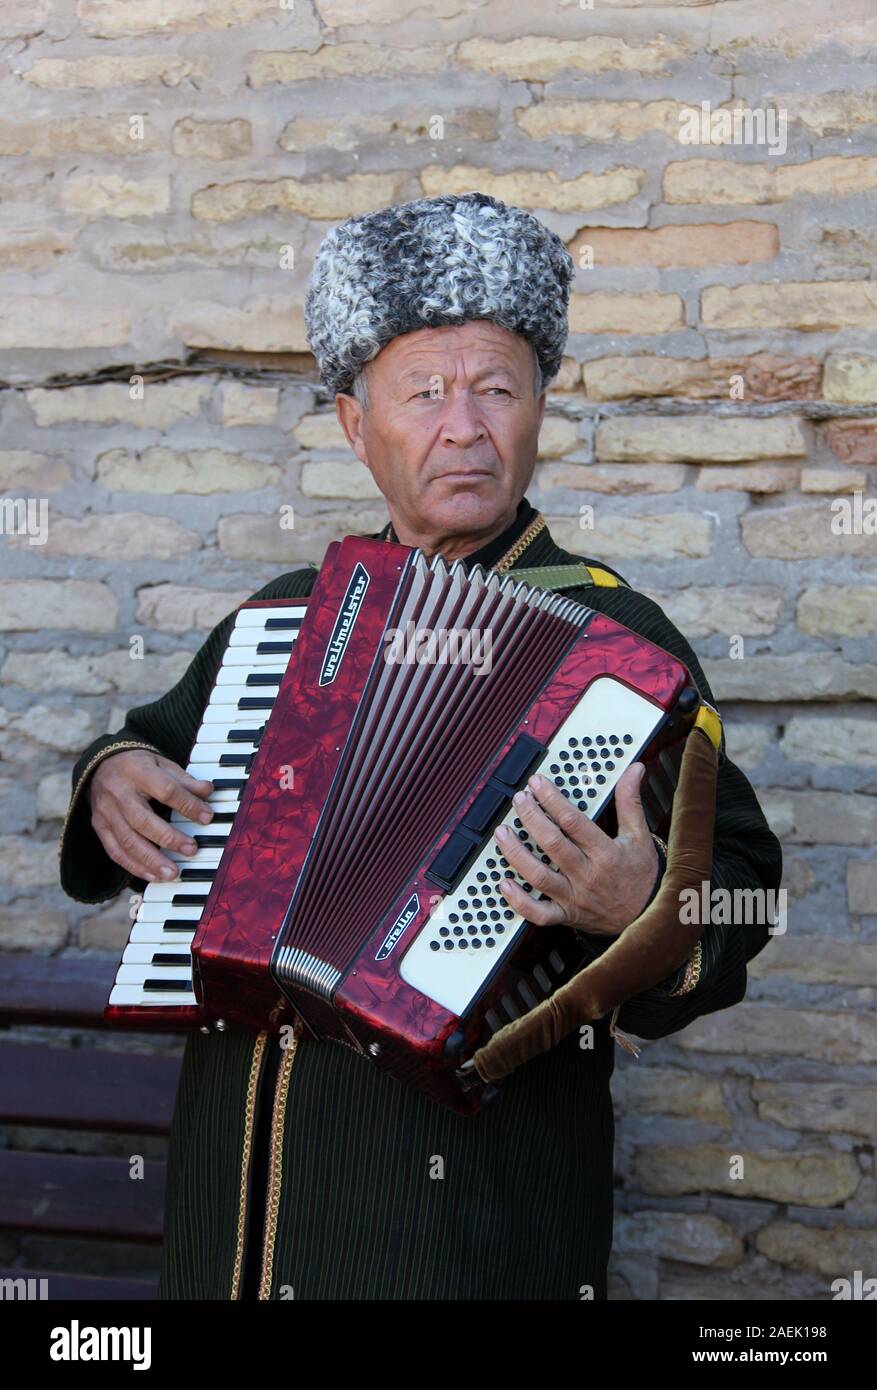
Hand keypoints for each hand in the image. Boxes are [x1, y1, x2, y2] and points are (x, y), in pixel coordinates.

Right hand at [88, 749, 213, 882]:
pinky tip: (152, 875)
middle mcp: (119, 793)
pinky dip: (134, 866)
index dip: (187, 805)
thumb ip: (184, 780)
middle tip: (191, 850)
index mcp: (137, 772)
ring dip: (151, 860)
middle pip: (142, 820)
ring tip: (172, 873)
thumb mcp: (162, 764)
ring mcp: (107, 813)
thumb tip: (208, 792)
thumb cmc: (137, 766)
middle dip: (168, 838)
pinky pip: (115, 851)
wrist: (100, 765)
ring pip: (127, 841)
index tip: (207, 817)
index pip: (165, 790)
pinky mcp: (100, 827)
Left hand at [493, 762, 658, 936]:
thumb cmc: (641, 875)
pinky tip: (504, 883)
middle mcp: (587, 875)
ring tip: (501, 832)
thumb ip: (630, 801)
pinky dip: (519, 901)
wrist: (648, 916)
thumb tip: (634, 770)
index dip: (551, 799)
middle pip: (552, 844)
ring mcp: (574, 897)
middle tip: (518, 800)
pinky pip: (539, 913)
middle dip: (531, 818)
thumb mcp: (639, 835)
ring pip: (539, 876)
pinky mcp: (566, 915)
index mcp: (605, 853)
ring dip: (516, 853)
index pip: (573, 821)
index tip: (537, 783)